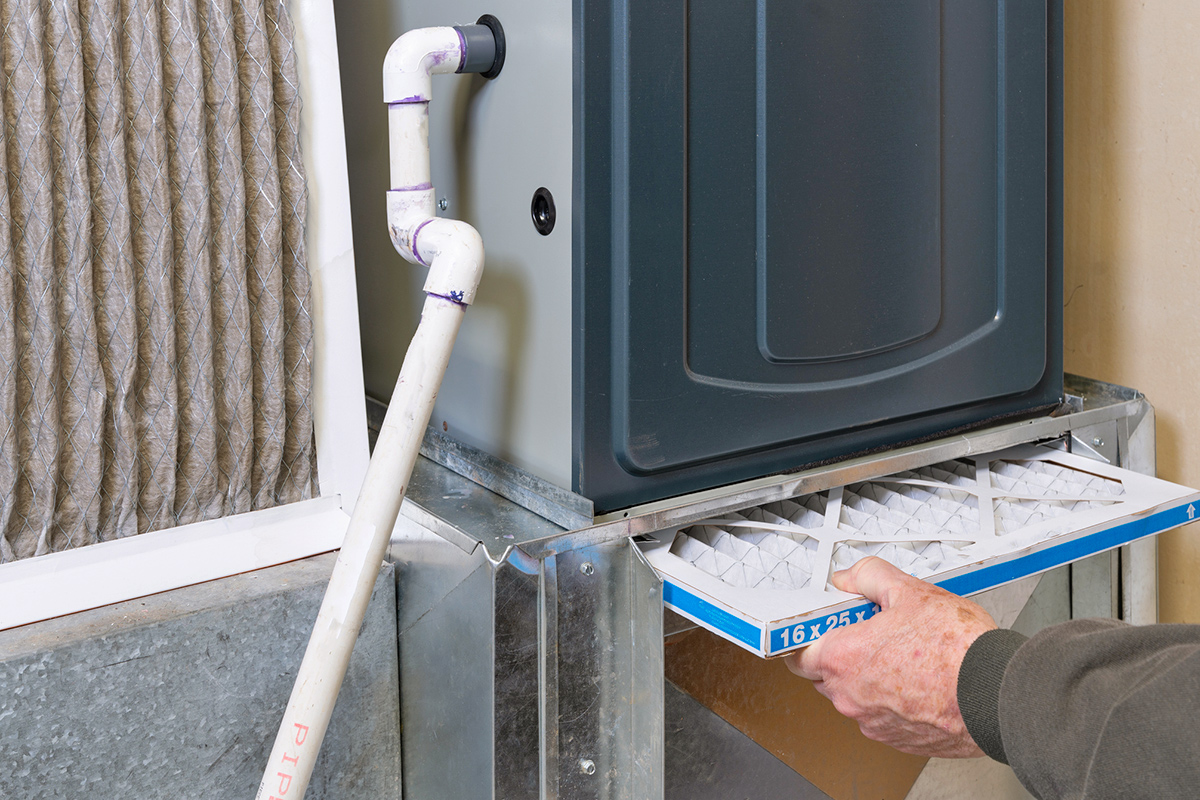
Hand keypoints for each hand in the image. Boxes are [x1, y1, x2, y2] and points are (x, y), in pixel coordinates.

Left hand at [784, 556, 996, 757]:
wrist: (997, 694)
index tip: (827, 625)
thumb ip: (869, 577)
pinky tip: (918, 680)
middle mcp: (851, 697)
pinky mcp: (897, 740)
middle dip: (842, 653)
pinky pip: (880, 716)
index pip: (797, 652)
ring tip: (904, 655)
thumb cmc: (958, 651)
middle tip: (872, 632)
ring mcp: (873, 722)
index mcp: (843, 659)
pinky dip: (892, 700)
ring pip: (854, 696)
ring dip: (868, 678)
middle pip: (825, 673)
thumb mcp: (909, 591)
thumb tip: (850, 577)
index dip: (810, 636)